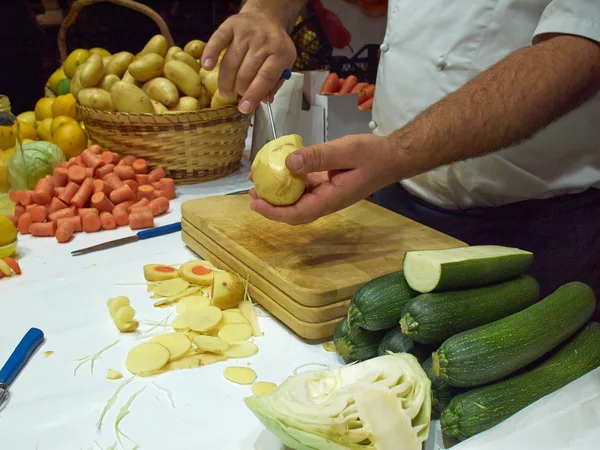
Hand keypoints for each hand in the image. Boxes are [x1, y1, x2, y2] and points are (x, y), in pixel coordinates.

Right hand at [202, 11, 296, 113]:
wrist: (266, 17)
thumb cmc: (275, 46)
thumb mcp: (284, 63)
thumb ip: (274, 83)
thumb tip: (263, 101)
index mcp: (279, 53)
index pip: (265, 77)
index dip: (253, 95)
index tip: (244, 108)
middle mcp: (263, 42)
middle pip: (245, 73)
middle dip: (239, 89)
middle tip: (237, 95)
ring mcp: (245, 33)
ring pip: (230, 63)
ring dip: (225, 82)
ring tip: (225, 92)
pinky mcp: (230, 26)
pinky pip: (217, 41)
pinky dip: (210, 54)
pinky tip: (205, 67)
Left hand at [248, 134, 397, 224]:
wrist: (391, 156)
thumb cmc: (373, 154)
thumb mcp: (345, 151)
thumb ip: (318, 157)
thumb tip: (288, 163)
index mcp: (330, 199)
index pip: (297, 213)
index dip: (274, 212)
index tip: (255, 203)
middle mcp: (326, 201)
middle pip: (293, 211)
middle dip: (270, 204)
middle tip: (251, 189)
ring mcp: (326, 193)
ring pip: (297, 198)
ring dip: (278, 191)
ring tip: (259, 177)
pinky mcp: (326, 183)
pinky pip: (304, 186)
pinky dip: (289, 179)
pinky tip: (280, 166)